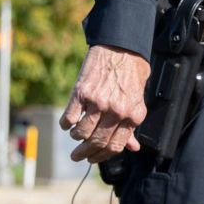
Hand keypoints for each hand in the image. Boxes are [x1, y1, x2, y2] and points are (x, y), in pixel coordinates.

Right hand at [60, 44, 150, 162]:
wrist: (121, 45)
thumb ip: (132, 124)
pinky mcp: (82, 92)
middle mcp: (116, 111)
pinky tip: (66, 123)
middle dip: (84, 153)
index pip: (115, 146)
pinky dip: (66, 123)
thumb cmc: (131, 71)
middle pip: (96, 142)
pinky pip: (69, 117)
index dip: (101, 156)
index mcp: (133, 115)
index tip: (92, 158)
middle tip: (77, 156)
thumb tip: (133, 147)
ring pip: (81, 132)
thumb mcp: (138, 99)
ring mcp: (98, 102)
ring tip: (74, 134)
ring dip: (76, 137)